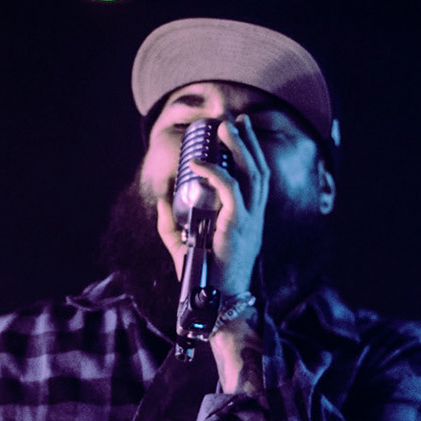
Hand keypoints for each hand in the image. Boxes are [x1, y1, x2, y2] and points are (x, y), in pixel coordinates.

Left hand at [152, 113, 270, 297]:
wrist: (217, 301)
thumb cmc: (204, 277)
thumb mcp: (184, 245)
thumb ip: (172, 222)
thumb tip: (161, 197)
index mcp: (250, 219)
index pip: (257, 177)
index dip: (252, 151)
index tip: (241, 128)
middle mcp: (255, 217)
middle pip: (258, 169)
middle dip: (247, 141)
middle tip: (235, 119)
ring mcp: (250, 221)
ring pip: (252, 174)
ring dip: (238, 148)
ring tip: (224, 127)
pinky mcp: (238, 226)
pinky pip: (231, 191)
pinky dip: (216, 173)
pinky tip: (199, 163)